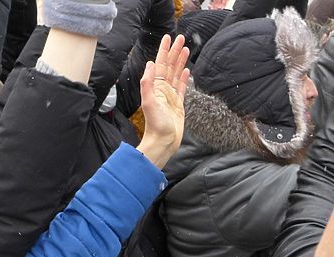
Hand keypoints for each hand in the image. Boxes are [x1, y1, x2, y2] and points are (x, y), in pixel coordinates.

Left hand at [136, 34, 189, 168]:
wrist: (163, 142)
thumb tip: (149, 64)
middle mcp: (162, 90)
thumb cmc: (156, 125)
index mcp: (155, 88)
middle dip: (174, 52)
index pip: (161, 64)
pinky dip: (183, 78)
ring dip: (180, 61)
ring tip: (185, 49)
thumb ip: (147, 83)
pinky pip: (181, 88)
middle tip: (181, 38)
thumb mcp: (149, 102)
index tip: (169, 38)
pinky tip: (186, 70)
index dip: (164, 51)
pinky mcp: (178, 105)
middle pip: (169, 66)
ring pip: (176, 74)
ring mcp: (170, 97)